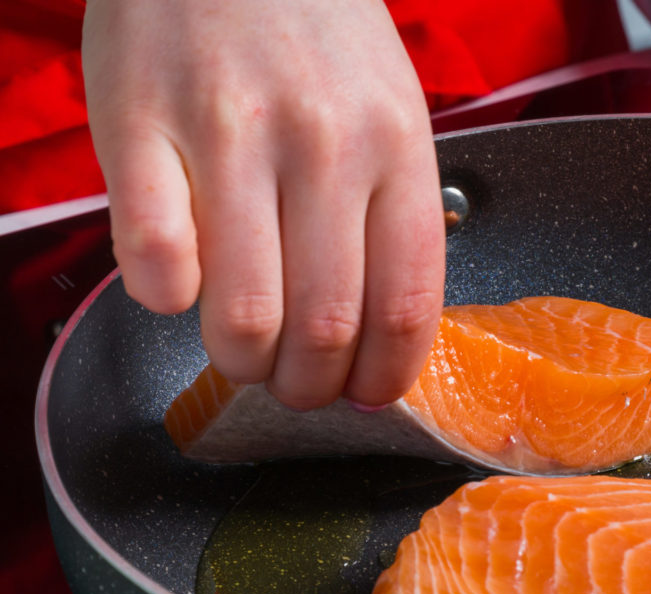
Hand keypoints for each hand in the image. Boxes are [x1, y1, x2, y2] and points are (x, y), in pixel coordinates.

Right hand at [82, 0, 444, 410]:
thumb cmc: (315, 30)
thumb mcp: (390, 107)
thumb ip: (391, 208)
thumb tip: (382, 326)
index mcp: (396, 147)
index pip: (405, 302)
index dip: (386, 374)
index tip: (366, 395)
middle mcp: (322, 146)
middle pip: (326, 326)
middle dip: (310, 387)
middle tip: (295, 385)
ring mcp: (230, 136)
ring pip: (244, 314)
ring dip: (242, 362)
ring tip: (242, 353)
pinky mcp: (140, 127)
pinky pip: (155, 260)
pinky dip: (167, 301)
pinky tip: (180, 287)